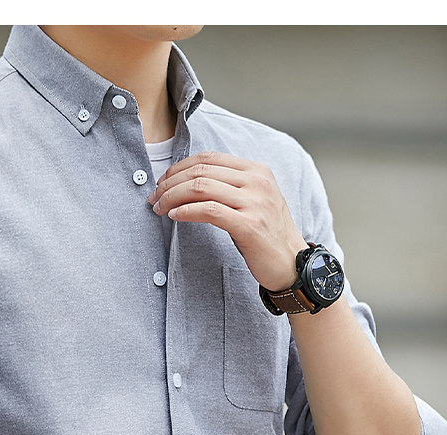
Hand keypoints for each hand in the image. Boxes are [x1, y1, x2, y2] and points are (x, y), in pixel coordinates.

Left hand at [148, 150, 306, 290]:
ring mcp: (254, 203)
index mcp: (257, 170)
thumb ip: (230, 186)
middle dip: (171, 183)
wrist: (291, 264)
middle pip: (201, 170)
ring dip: (173, 197)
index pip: (209, 157)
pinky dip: (186, 211)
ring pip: (201, 187)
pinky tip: (174, 216)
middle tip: (154, 197)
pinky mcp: (249, 225)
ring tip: (159, 208)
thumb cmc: (267, 235)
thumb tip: (191, 182)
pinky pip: (209, 211)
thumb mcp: (254, 201)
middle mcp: (257, 182)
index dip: (179, 167)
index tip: (163, 182)